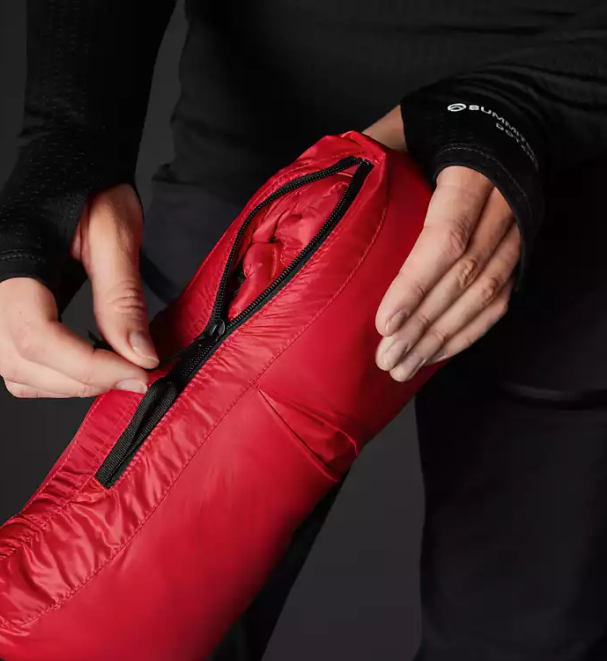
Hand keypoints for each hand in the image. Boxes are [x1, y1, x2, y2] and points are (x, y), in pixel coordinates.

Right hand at [0, 184, 158, 397]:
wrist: (71, 159)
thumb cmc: (90, 184)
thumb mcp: (116, 236)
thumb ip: (123, 299)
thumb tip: (140, 357)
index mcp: (11, 257)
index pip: (38, 337)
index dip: (89, 367)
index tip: (136, 373)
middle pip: (22, 362)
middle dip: (82, 380)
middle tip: (133, 374)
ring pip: (16, 371)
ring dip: (68, 384)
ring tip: (115, 369)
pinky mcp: (0, 309)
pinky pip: (17, 362)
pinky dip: (54, 375)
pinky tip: (90, 362)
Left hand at [364, 109, 519, 381]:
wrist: (509, 116)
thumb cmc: (446, 121)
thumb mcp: (405, 124)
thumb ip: (370, 151)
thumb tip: (319, 186)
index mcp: (471, 174)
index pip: (445, 238)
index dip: (414, 285)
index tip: (384, 322)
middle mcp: (502, 208)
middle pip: (465, 278)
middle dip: (423, 325)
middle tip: (386, 358)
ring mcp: (516, 234)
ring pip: (485, 297)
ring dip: (442, 338)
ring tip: (403, 368)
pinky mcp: (518, 253)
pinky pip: (500, 302)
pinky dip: (468, 333)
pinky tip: (437, 355)